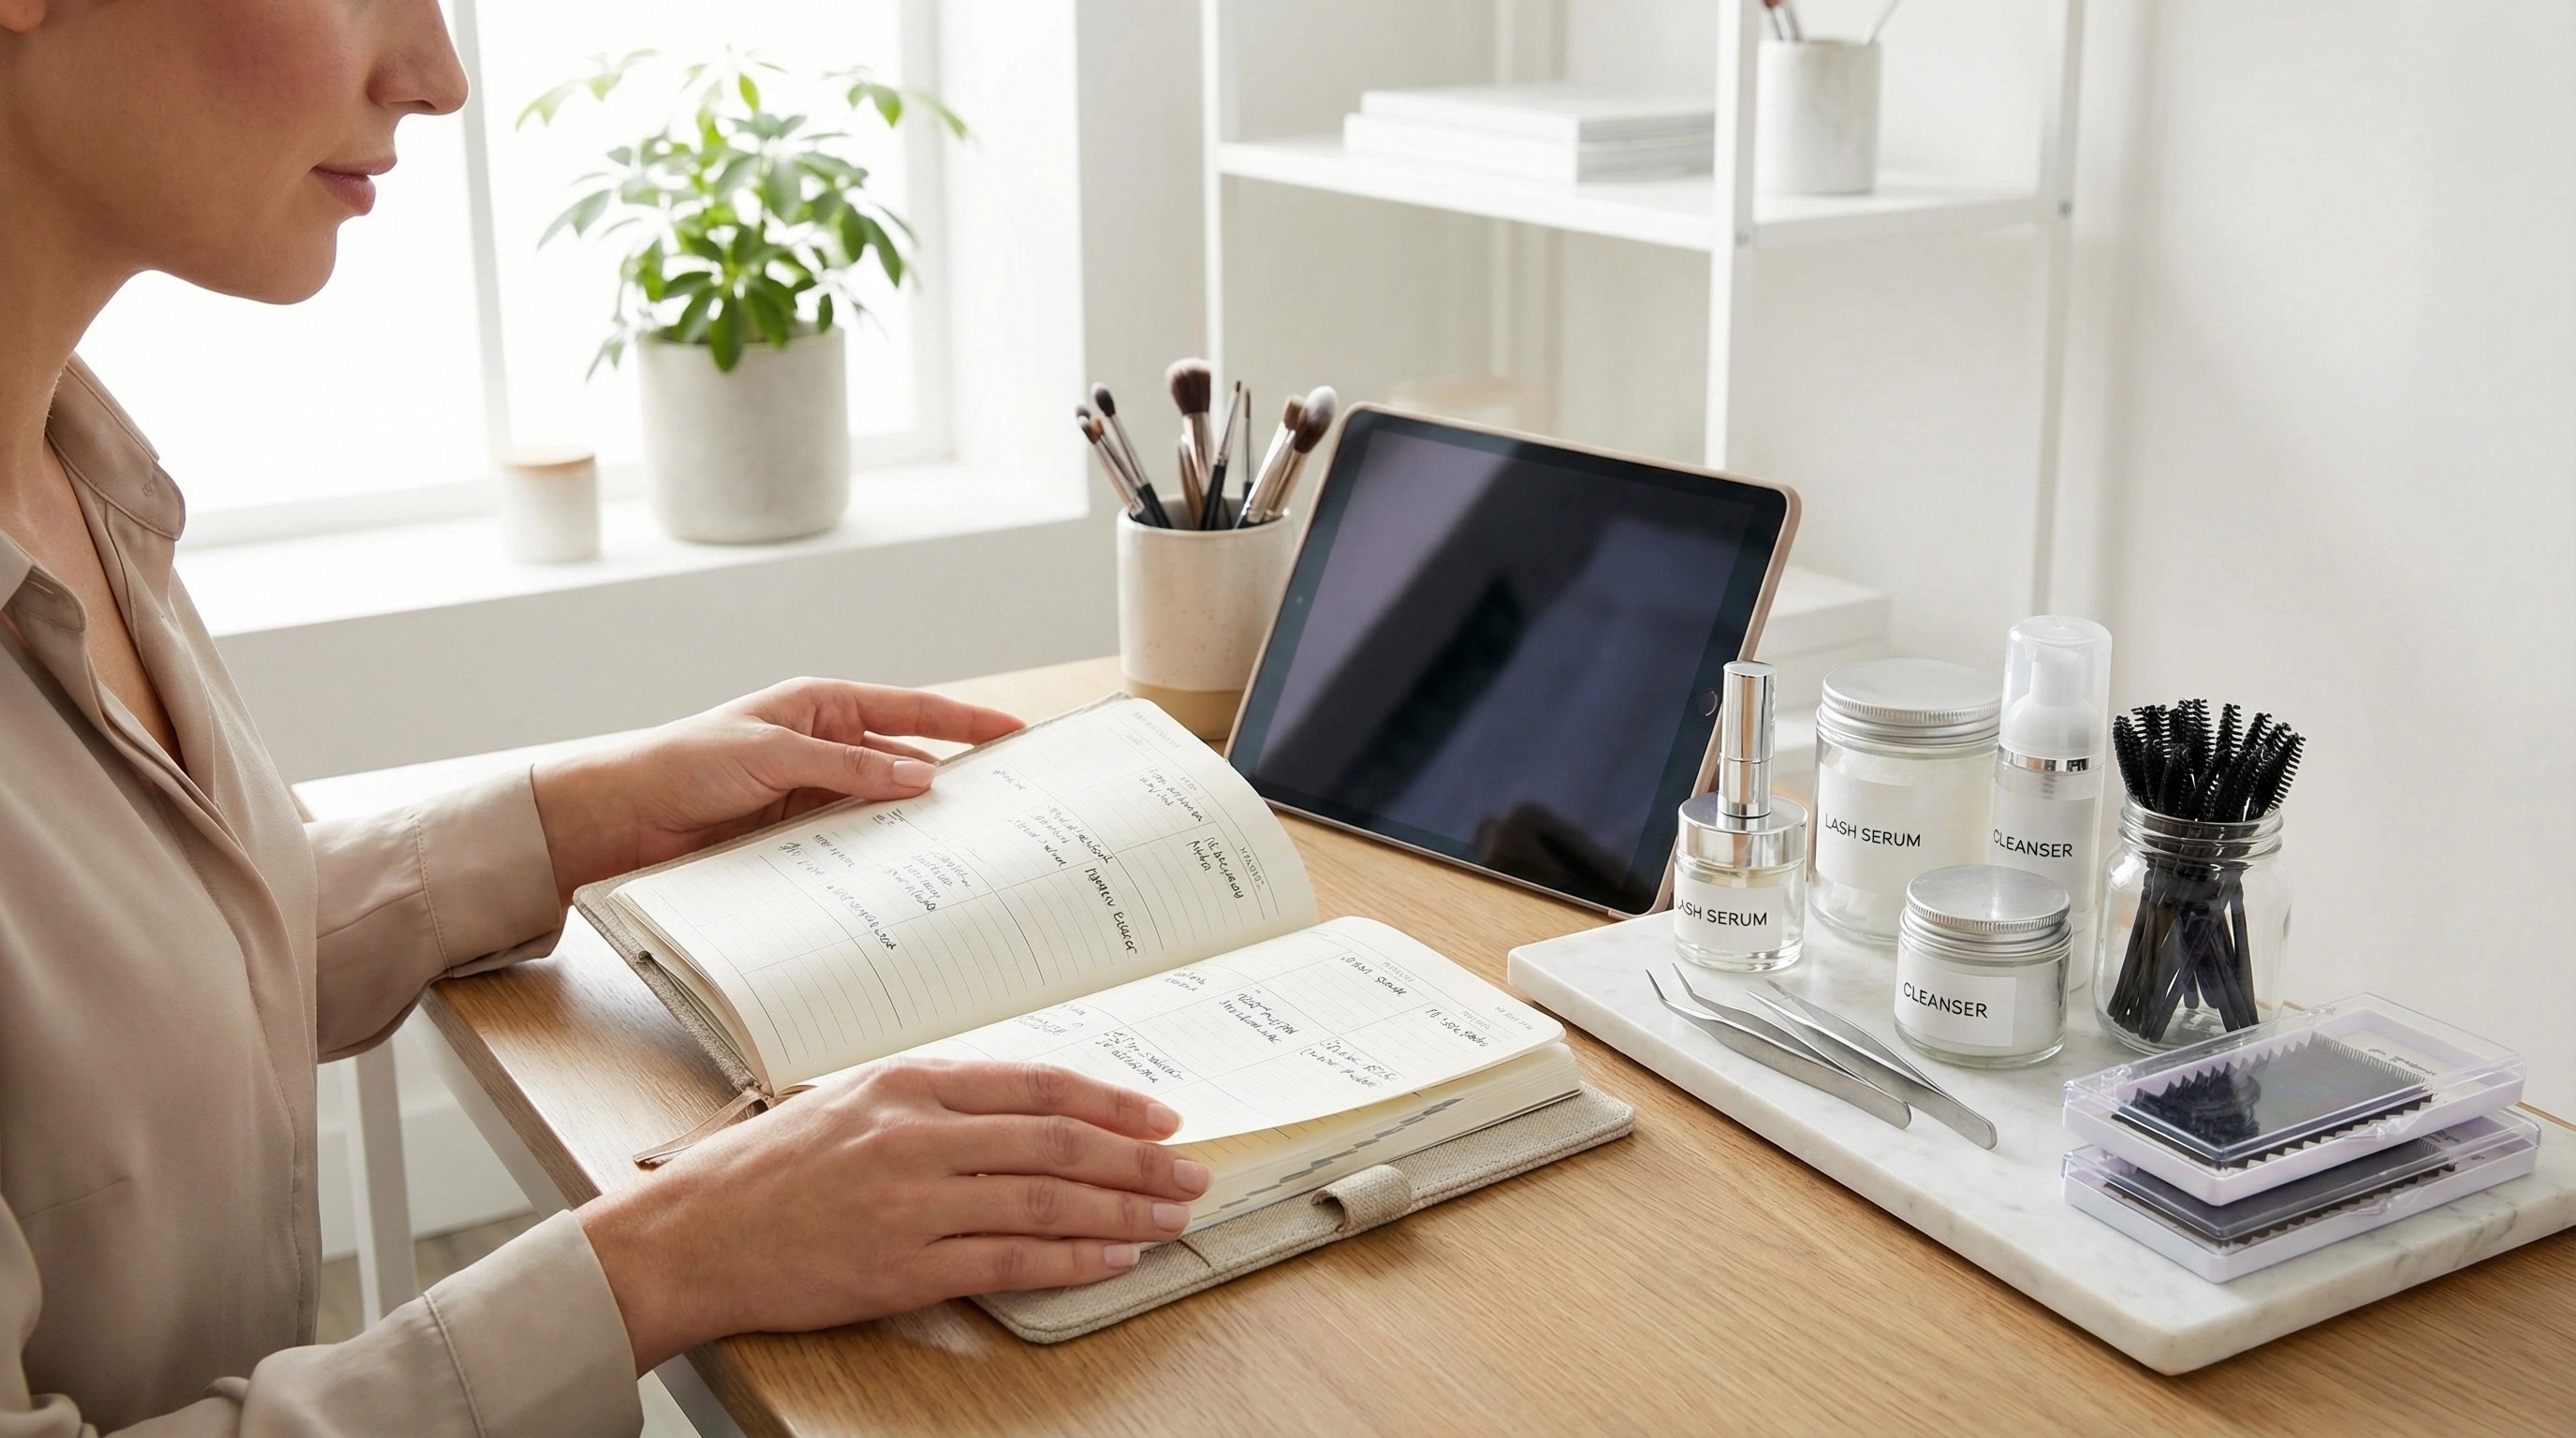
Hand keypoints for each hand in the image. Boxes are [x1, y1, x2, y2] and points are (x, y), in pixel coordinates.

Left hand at [529, 677, 1022, 903]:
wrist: (616, 821)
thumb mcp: (772, 752)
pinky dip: (877, 864)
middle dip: (951, 784)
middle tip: (1006, 806)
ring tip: (967, 852)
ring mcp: (812, 800)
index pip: (909, 711)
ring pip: (882, 814)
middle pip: (905, 766)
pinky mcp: (796, 844)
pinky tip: (906, 880)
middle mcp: (824, 751)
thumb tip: (922, 777)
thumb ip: (848, 765)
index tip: (1015, 733)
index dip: (964, 723)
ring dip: (914, 832)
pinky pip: (850, 852)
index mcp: (821, 708)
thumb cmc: (682, 763)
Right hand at [576, 1059, 1210, 1370]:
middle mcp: (917, 1134)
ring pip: (1047, 1199)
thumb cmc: (761, 1171)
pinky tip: (1113, 1258)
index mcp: (908, 1083)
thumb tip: (1022, 1116)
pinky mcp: (903, 1266)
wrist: (686, 1237)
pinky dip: (1073, 1258)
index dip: (1111, 1102)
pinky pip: (1011, 1259)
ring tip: (1171, 1217)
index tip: (1162, 1117)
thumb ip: (931, 1105)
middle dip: (1139, 1158)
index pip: (1037, 1086)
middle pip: (1058, 1141)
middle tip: (1191, 1170)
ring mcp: (912, 1202)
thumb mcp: (847, 1104)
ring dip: (1123, 1210)